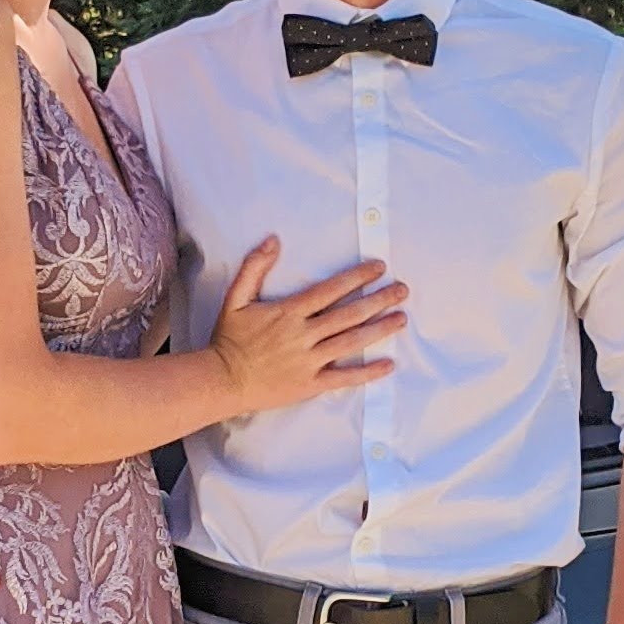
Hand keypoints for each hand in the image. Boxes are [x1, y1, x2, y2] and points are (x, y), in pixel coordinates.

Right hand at [209, 238, 407, 416]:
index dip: (357, 277)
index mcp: (289, 312)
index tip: (379, 268)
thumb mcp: (235, 298)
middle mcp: (303, 335)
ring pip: (351, 342)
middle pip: (348, 314)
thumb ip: (254, 267)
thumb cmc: (229, 339)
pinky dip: (367, 372)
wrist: (221, 380)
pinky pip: (344, 378)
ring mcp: (309, 360)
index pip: (330, 290)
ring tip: (401, 318)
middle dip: (378, 300)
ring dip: (379, 329)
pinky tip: (388, 365)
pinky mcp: (310, 384)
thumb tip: (273, 240)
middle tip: (402, 290)